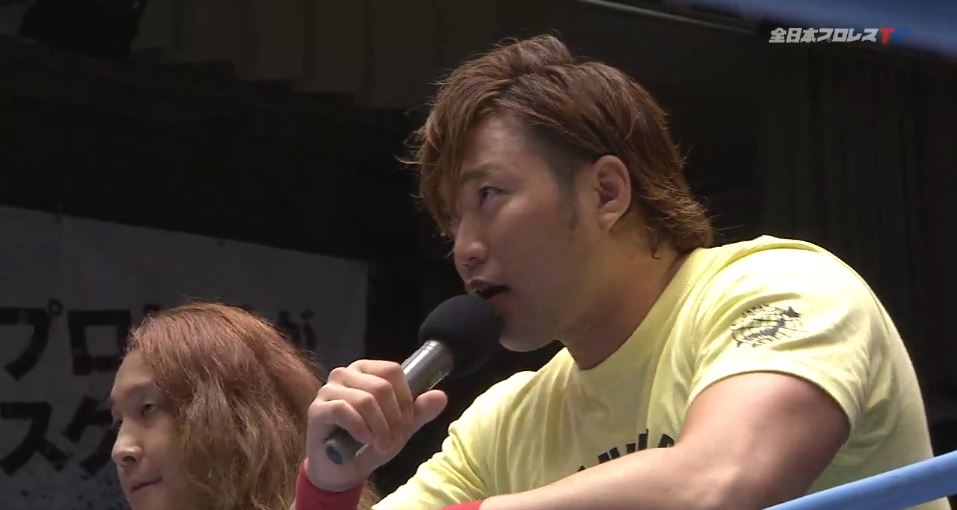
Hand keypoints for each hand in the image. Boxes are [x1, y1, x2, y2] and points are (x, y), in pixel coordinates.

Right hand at [304, 359, 447, 491]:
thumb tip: (441, 396)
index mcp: (366, 370)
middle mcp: (345, 374)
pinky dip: (360, 428)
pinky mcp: (317, 409)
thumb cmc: (370, 443)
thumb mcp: (400, 428)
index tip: (407, 421)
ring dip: (379, 428)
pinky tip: (365, 440)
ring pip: (365, 400)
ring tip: (381, 444)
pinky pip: (343, 410)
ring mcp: (328, 390)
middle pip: (381, 386)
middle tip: (394, 439)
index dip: (405, 398)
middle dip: (394, 418)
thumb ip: (419, 412)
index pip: (392, 371)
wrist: (342, 469)